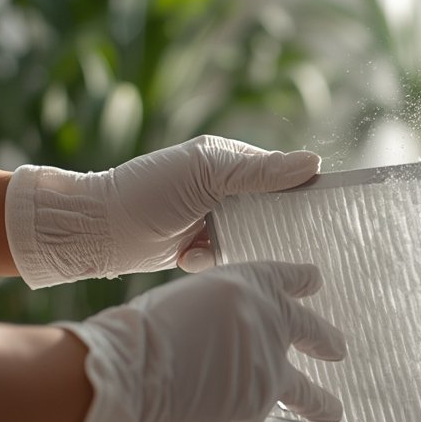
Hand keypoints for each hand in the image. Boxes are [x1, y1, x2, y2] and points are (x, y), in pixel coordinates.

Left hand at [5, 136, 319, 287]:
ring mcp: (211, 219)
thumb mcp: (208, 174)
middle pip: (271, 209)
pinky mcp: (198, 248)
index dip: (302, 190)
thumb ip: (261, 172)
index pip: (281, 173)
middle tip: (279, 242)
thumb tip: (315, 163)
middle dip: (273, 227)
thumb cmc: (149, 191)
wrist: (98, 231)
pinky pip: (226, 259)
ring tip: (215, 246)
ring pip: (251, 239)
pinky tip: (186, 258)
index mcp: (228, 160)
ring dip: (237, 247)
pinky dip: (209, 261)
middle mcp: (223, 188)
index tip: (322, 213)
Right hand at [35, 261, 345, 421]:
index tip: (315, 280)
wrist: (131, 373)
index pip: (288, 277)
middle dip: (325, 340)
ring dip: (318, 401)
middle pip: (310, 330)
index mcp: (249, 285)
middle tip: (338, 348)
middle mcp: (268, 322)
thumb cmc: (142, 332)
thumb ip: (219, 315)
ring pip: (302, 389)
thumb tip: (228, 338)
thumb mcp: (187, 300)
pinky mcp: (256, 407)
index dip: (302, 279)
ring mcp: (267, 367)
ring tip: (331, 409)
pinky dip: (245, 421)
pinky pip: (256, 417)